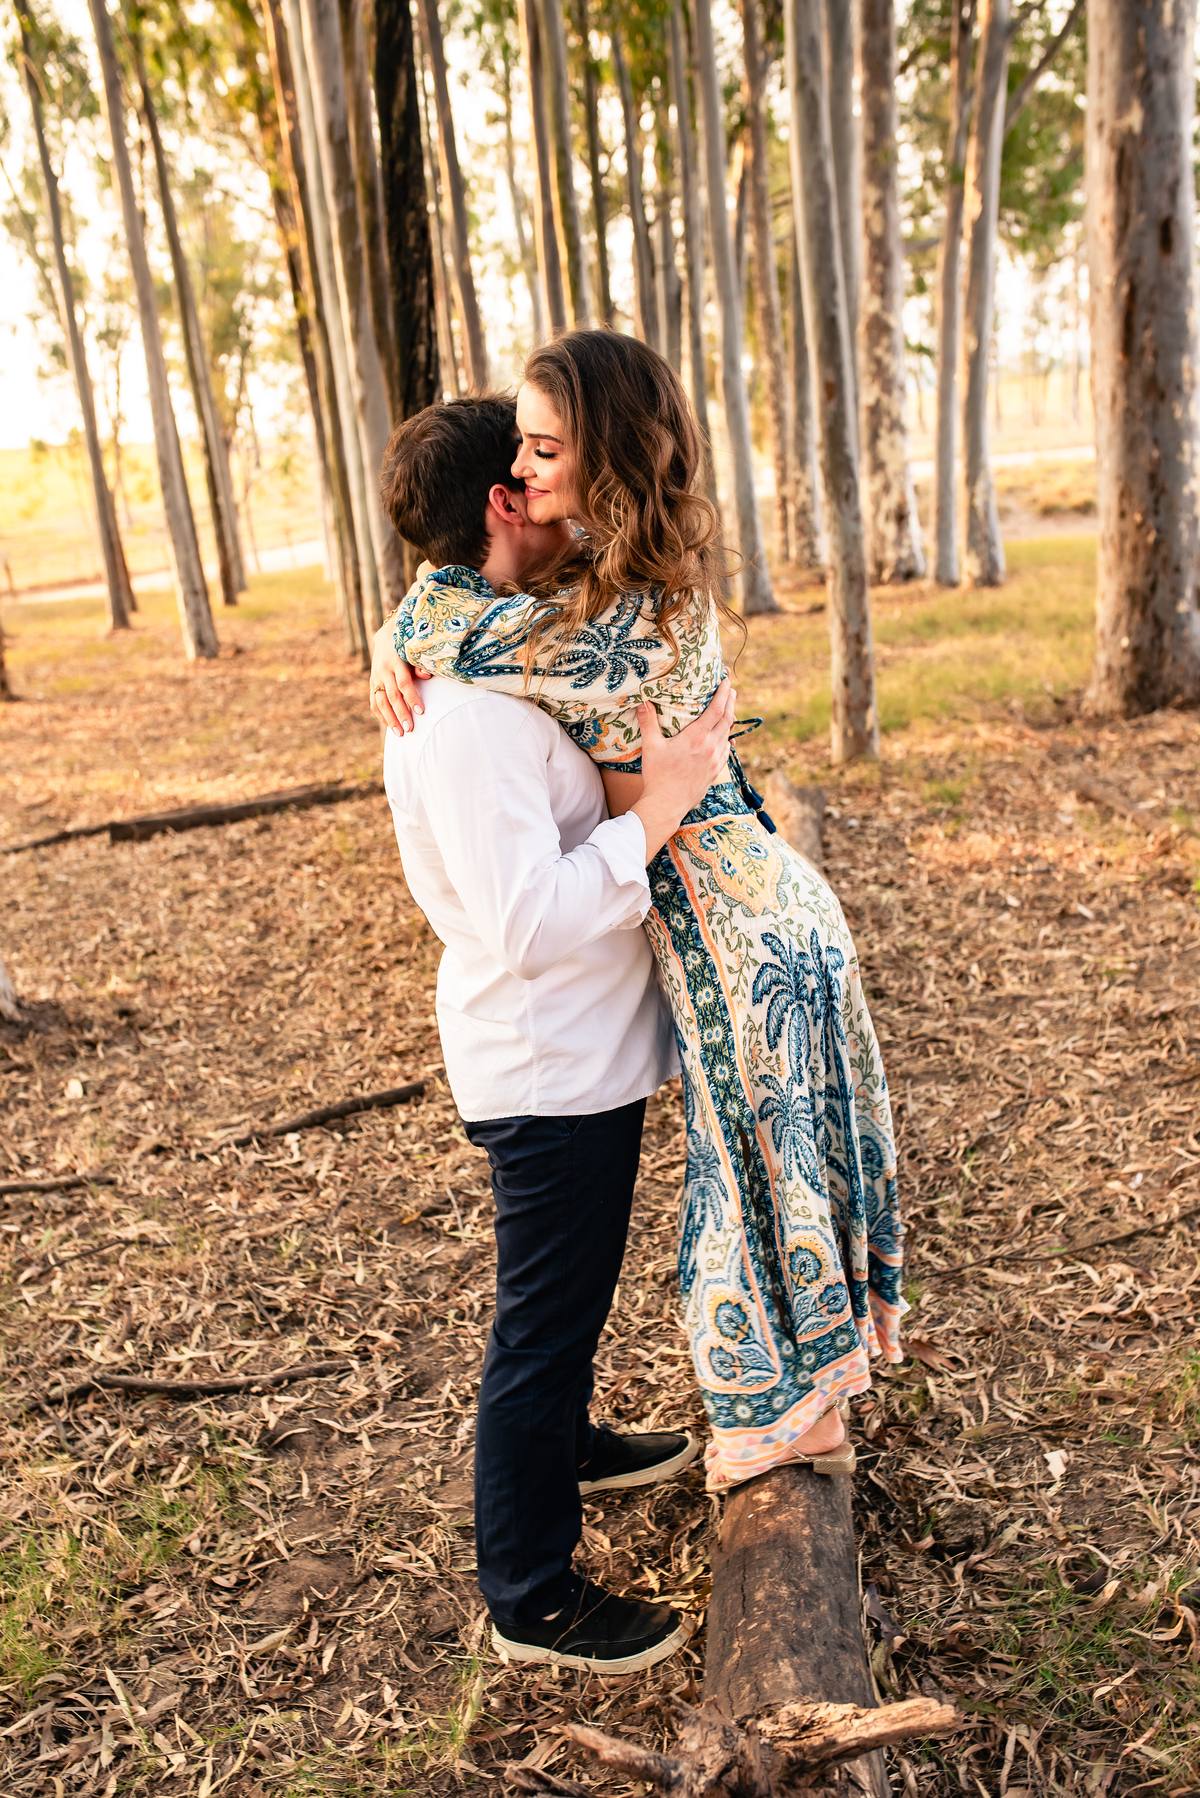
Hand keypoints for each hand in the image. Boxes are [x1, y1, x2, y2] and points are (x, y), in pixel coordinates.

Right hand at [369, 621, 431, 732]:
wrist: (387, 638)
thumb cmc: (408, 648)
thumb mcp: (414, 653)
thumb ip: (420, 665)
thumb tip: (427, 675)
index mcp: (396, 662)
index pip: (404, 683)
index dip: (412, 698)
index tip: (421, 712)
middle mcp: (384, 671)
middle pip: (392, 696)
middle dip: (401, 713)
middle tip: (410, 729)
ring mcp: (376, 678)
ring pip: (381, 702)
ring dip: (390, 719)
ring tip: (400, 734)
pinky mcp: (372, 684)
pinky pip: (374, 703)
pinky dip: (381, 716)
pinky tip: (390, 726)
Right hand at [632, 677, 734, 860]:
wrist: (666, 805)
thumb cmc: (657, 776)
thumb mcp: (651, 747)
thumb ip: (648, 723)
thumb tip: (642, 702)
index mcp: (697, 737)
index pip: (716, 710)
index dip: (724, 694)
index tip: (727, 682)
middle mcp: (710, 747)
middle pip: (727, 719)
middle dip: (731, 702)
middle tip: (732, 690)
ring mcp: (715, 761)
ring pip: (727, 735)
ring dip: (730, 721)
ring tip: (729, 711)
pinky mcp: (715, 772)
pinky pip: (726, 751)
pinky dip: (727, 740)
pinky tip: (726, 739)